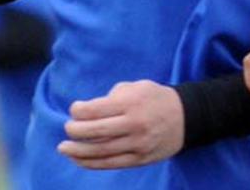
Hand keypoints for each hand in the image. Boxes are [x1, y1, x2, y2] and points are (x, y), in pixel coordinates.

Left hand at [58, 80, 183, 169]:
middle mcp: (134, 124)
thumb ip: (114, 95)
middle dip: (75, 131)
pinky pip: (111, 163)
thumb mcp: (138, 87)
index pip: (96, 109)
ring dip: (78, 151)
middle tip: (67, 129)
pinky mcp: (140, 158)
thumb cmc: (155, 98)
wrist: (186, 118)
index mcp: (132, 103)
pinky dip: (91, 163)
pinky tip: (78, 159)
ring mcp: (138, 144)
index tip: (74, 110)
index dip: (79, 111)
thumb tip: (89, 110)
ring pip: (101, 151)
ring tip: (64, 148)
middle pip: (96, 131)